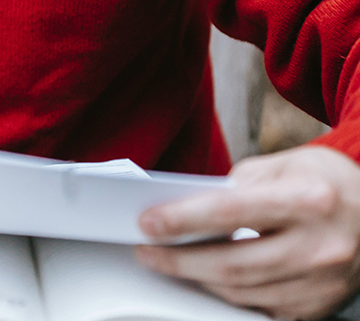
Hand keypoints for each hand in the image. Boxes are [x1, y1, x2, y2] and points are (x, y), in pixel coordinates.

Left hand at [134, 145, 359, 319]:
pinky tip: (206, 281)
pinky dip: (229, 297)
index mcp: (310, 201)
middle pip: (234, 264)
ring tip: (168, 262)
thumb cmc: (323, 182)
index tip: (147, 223)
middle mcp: (321, 247)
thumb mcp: (281, 165)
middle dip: (179, 259)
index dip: (183, 220)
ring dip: (198, 280)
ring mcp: (324, 284)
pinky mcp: (321, 308)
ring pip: (244, 292)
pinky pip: (263, 310)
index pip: (231, 213)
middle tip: (146, 249)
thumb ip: (236, 187)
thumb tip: (187, 210)